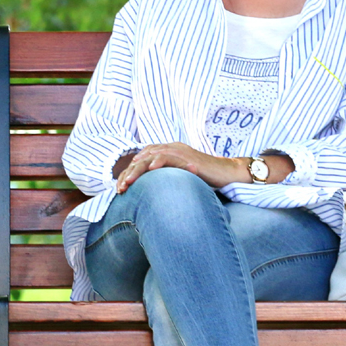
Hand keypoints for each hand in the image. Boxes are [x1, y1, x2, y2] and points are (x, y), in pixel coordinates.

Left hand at [116, 142, 242, 192]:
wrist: (226, 173)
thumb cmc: (205, 179)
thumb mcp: (180, 179)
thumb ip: (166, 181)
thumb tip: (150, 197)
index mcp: (166, 153)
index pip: (141, 160)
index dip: (128, 174)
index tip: (120, 190)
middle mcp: (170, 148)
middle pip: (141, 158)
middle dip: (128, 174)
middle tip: (119, 189)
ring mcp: (178, 150)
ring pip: (150, 157)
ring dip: (137, 170)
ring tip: (127, 183)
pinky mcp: (186, 155)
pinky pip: (169, 155)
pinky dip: (158, 161)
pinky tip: (150, 170)